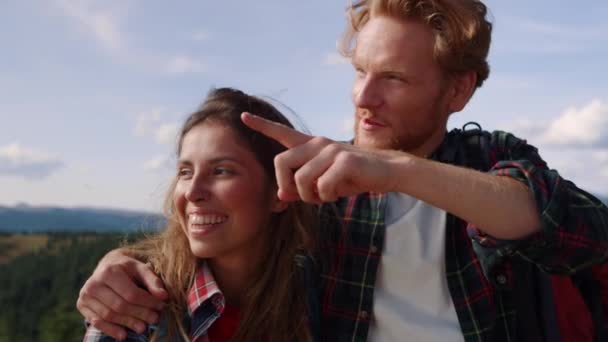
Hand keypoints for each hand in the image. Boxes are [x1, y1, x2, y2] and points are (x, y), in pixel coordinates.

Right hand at [77, 249, 167, 339]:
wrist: (107, 266)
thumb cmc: (128, 269)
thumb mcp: (141, 269)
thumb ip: (153, 281)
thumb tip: (164, 297)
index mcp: (109, 271)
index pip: (131, 293)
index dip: (148, 302)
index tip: (161, 307)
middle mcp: (94, 283)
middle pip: (120, 306)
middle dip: (140, 314)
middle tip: (154, 320)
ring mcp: (85, 295)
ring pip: (109, 315)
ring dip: (128, 324)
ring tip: (143, 328)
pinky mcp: (81, 305)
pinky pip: (96, 321)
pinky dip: (110, 330)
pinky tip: (124, 335)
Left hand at [242, 112, 408, 202]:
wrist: (386, 171)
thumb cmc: (352, 176)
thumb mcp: (323, 183)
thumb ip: (301, 187)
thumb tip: (280, 196)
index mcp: (311, 145)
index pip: (282, 132)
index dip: (262, 125)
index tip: (243, 116)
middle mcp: (318, 143)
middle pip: (281, 163)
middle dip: (286, 185)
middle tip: (302, 196)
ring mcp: (330, 150)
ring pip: (301, 179)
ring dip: (310, 196)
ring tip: (324, 196)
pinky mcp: (343, 160)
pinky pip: (321, 187)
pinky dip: (326, 197)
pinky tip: (338, 193)